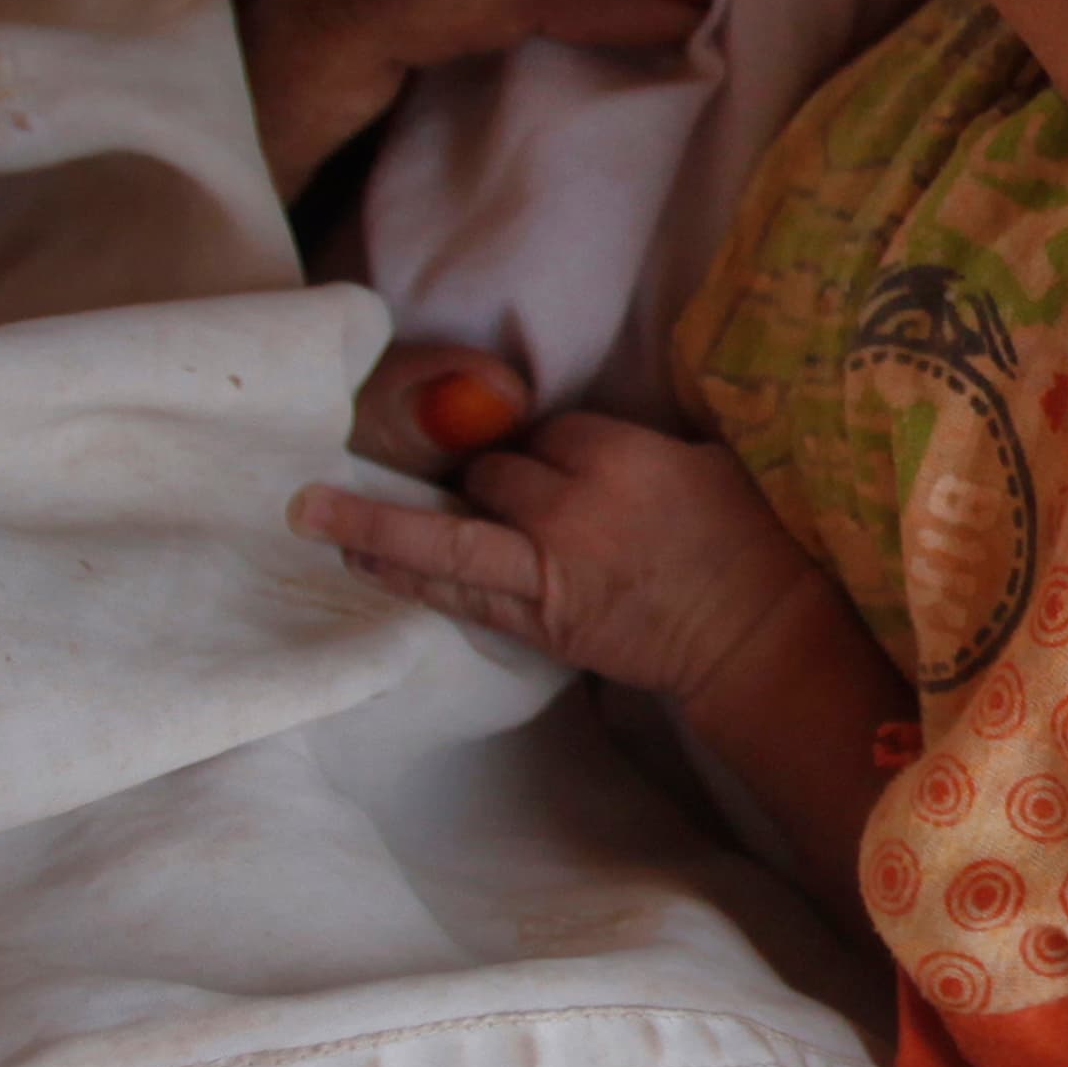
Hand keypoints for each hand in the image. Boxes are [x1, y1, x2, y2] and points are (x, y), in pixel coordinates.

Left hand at [290, 412, 829, 703]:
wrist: (756, 633)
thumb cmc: (750, 542)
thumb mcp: (705, 462)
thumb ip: (635, 444)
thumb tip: (573, 442)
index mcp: (621, 453)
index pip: (545, 433)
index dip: (541, 447)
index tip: (551, 461)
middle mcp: (574, 504)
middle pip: (492, 473)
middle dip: (485, 480)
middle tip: (496, 497)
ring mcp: (549, 566)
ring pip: (446, 531)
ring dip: (375, 520)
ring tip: (311, 508)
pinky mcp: (539, 619)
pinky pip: (455, 589)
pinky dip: (404, 570)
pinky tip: (358, 553)